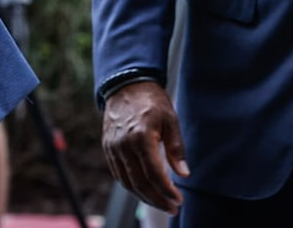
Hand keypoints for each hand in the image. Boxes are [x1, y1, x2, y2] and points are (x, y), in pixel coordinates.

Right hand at [102, 81, 189, 213]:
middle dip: (157, 200)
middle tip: (172, 208)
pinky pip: (118, 174)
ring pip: (127, 182)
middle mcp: (124, 145)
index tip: (178, 200)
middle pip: (140, 183)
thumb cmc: (152, 100)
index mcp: (141, 137)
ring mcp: (113, 147)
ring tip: (160, 203)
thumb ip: (176, 149)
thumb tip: (184, 174)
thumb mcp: (171, 120)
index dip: (167, 191)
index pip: (154, 174)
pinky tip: (143, 190)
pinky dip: (131, 186)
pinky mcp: (108, 147)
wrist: (126, 84)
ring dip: (144, 197)